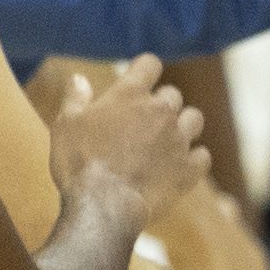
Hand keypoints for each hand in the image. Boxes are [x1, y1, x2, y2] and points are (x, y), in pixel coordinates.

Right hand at [47, 54, 208, 223]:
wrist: (103, 206)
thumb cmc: (79, 163)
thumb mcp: (66, 125)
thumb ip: (76, 98)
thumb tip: (79, 78)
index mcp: (130, 94)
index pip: (150, 64)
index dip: (145, 70)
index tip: (138, 80)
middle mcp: (160, 111)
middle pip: (172, 94)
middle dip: (160, 105)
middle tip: (142, 124)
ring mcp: (179, 139)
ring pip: (194, 119)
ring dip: (183, 126)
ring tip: (166, 141)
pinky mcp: (189, 169)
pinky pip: (203, 156)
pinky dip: (193, 159)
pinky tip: (178, 167)